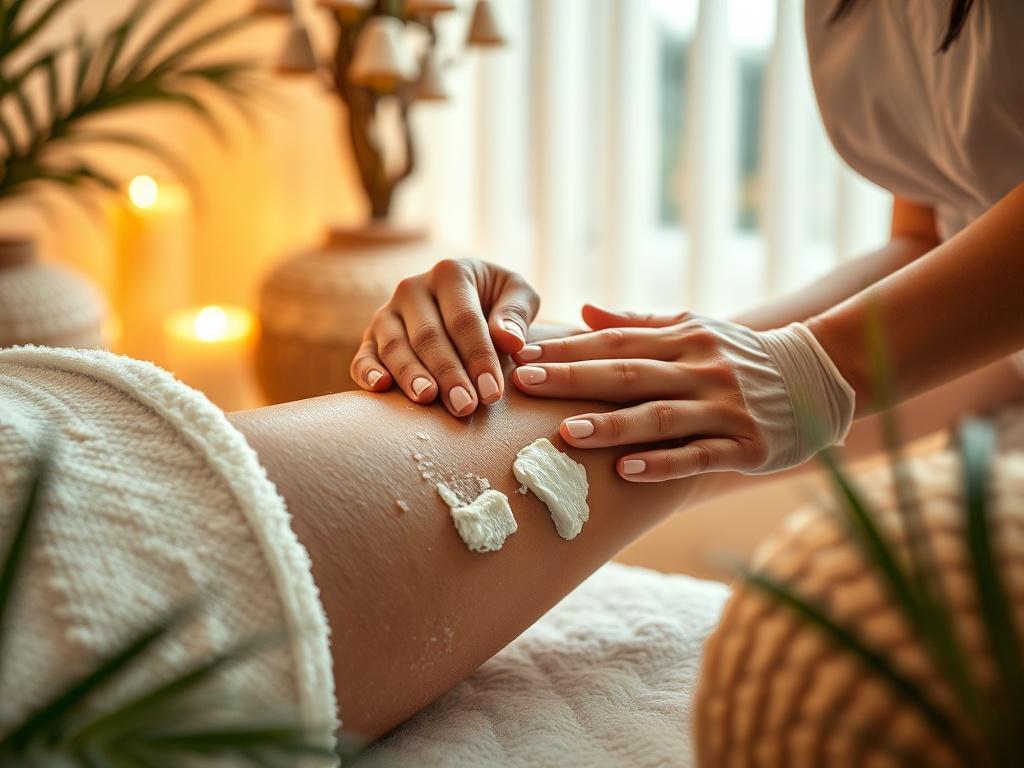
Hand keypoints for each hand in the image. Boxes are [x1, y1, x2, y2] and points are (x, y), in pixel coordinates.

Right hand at [352, 259, 539, 416]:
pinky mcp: (371, 336)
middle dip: (448, 374)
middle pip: (429, 336)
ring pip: (395, 346)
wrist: (468, 299)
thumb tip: (510, 340)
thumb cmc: (497, 301)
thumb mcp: (518, 295)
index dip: (479, 357)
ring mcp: (388, 312)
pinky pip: (364, 354)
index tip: (492, 392)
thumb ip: (517, 313)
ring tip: (427, 399)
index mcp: (450, 273)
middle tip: (465, 407)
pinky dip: (368, 371)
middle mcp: (413, 288)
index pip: (464, 320)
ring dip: (411, 375)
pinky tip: (381, 387)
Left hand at [511, 305, 854, 480]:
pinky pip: (698, 455)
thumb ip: (638, 323)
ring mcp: (725, 408)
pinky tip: (626, 471)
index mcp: (684, 339)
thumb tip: (583, 310)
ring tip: (567, 434)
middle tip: (526, 384)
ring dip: (612, 426)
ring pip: (660, 417)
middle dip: (574, 379)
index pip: (616, 342)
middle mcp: (701, 369)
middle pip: (629, 375)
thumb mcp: (694, 327)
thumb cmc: (741, 353)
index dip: (569, 348)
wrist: (821, 376)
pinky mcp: (747, 445)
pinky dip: (662, 463)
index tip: (523, 354)